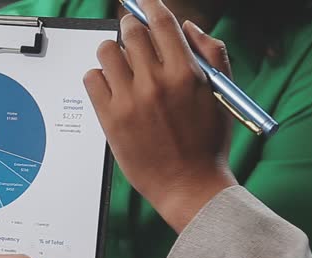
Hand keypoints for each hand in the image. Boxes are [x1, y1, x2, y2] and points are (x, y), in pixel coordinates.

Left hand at [84, 0, 236, 232]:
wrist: (188, 185)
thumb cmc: (207, 143)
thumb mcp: (220, 93)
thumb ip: (211, 53)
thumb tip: (187, 26)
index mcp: (187, 72)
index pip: (162, 22)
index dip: (150, 6)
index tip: (144, 3)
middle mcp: (156, 82)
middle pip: (131, 32)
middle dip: (130, 26)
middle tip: (130, 32)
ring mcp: (130, 100)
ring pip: (106, 52)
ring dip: (111, 51)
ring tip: (119, 62)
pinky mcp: (109, 118)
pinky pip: (91, 79)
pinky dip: (97, 77)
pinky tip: (109, 86)